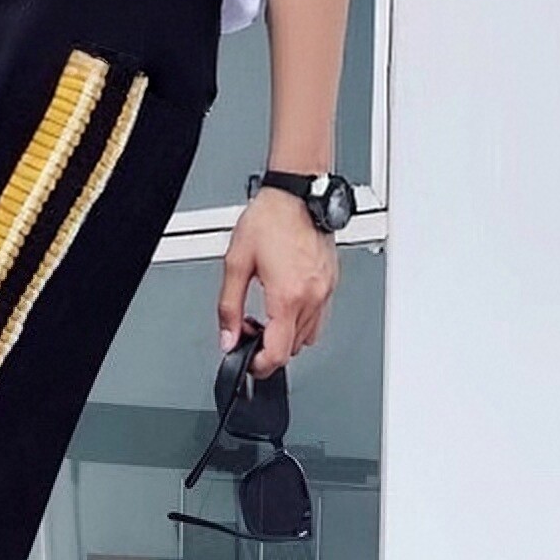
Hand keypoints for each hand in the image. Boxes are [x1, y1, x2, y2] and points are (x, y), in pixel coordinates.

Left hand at [217, 187, 337, 376]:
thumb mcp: (236, 263)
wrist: (297, 194)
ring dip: (285, 335)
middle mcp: (311, 298)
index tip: (248, 362)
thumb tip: (228, 337)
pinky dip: (301, 321)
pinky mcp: (331, 284)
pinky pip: (319, 318)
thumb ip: (229, 307)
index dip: (259, 365)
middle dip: (269, 347)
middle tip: (249, 328)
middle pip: (292, 349)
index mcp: (287, 296)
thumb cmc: (270, 219)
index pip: (278, 353)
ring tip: (266, 312)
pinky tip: (285, 303)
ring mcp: (325, 292)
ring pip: (307, 337)